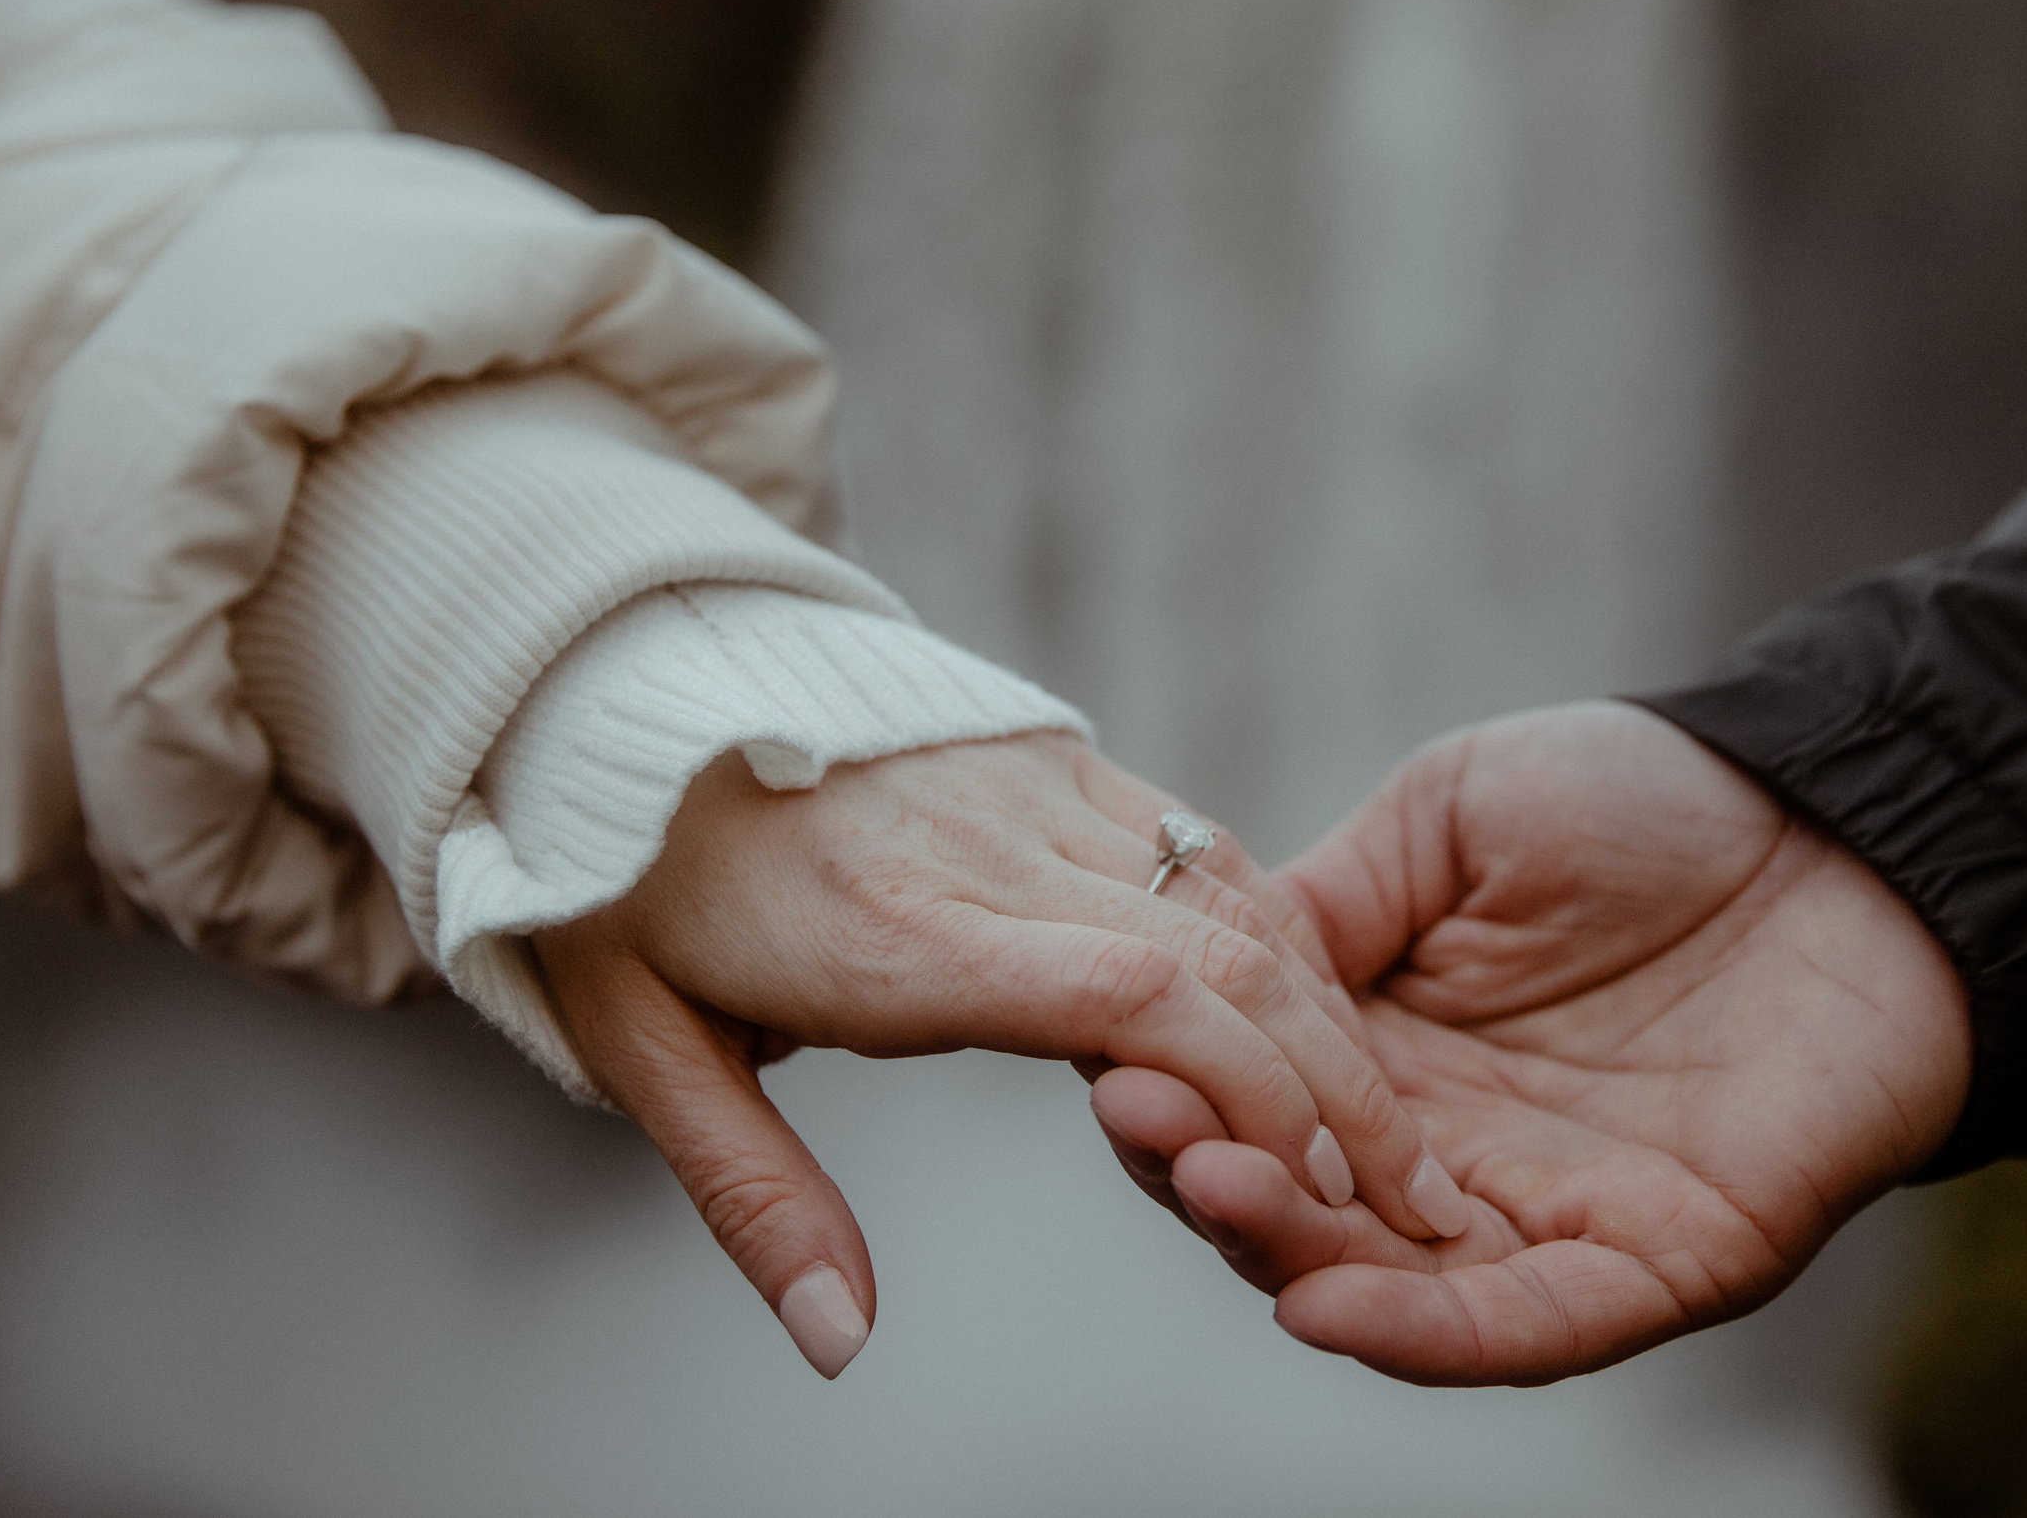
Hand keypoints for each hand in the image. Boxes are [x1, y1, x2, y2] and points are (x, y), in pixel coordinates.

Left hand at [531, 731, 1460, 1378]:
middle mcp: (987, 848)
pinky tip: (1315, 1000)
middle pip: (1213, 954)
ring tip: (1385, 1116)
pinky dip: (1273, 928)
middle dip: (1332, 1080)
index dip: (1246, 1094)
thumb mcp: (649, 1053)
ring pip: (1225, 893)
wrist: (619, 685)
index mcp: (899, 935)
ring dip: (1322, 1009)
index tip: (1316, 1187)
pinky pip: (1192, 841)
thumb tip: (841, 1342)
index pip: (1129, 998)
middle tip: (1407, 1190)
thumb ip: (757, 1199)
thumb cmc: (623, 880)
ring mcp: (1030, 786)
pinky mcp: (1050, 755)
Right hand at [1090, 702, 1969, 1384]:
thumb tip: (1193, 975)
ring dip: (1291, 1254)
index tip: (1111, 1055)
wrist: (1845, 819)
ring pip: (1390, 1280)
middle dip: (1214, 1176)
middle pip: (1302, 1205)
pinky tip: (1324, 1305)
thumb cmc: (1650, 801)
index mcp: (1391, 1042)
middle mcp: (1451, 1147)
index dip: (1179, 1087)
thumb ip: (1330, 905)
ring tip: (1217, 1188)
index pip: (1254, 1098)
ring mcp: (1548, 1215)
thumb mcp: (1449, 816)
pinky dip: (1424, 1333)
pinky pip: (1525, 1327)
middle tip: (1151, 1128)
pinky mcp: (1653, 1263)